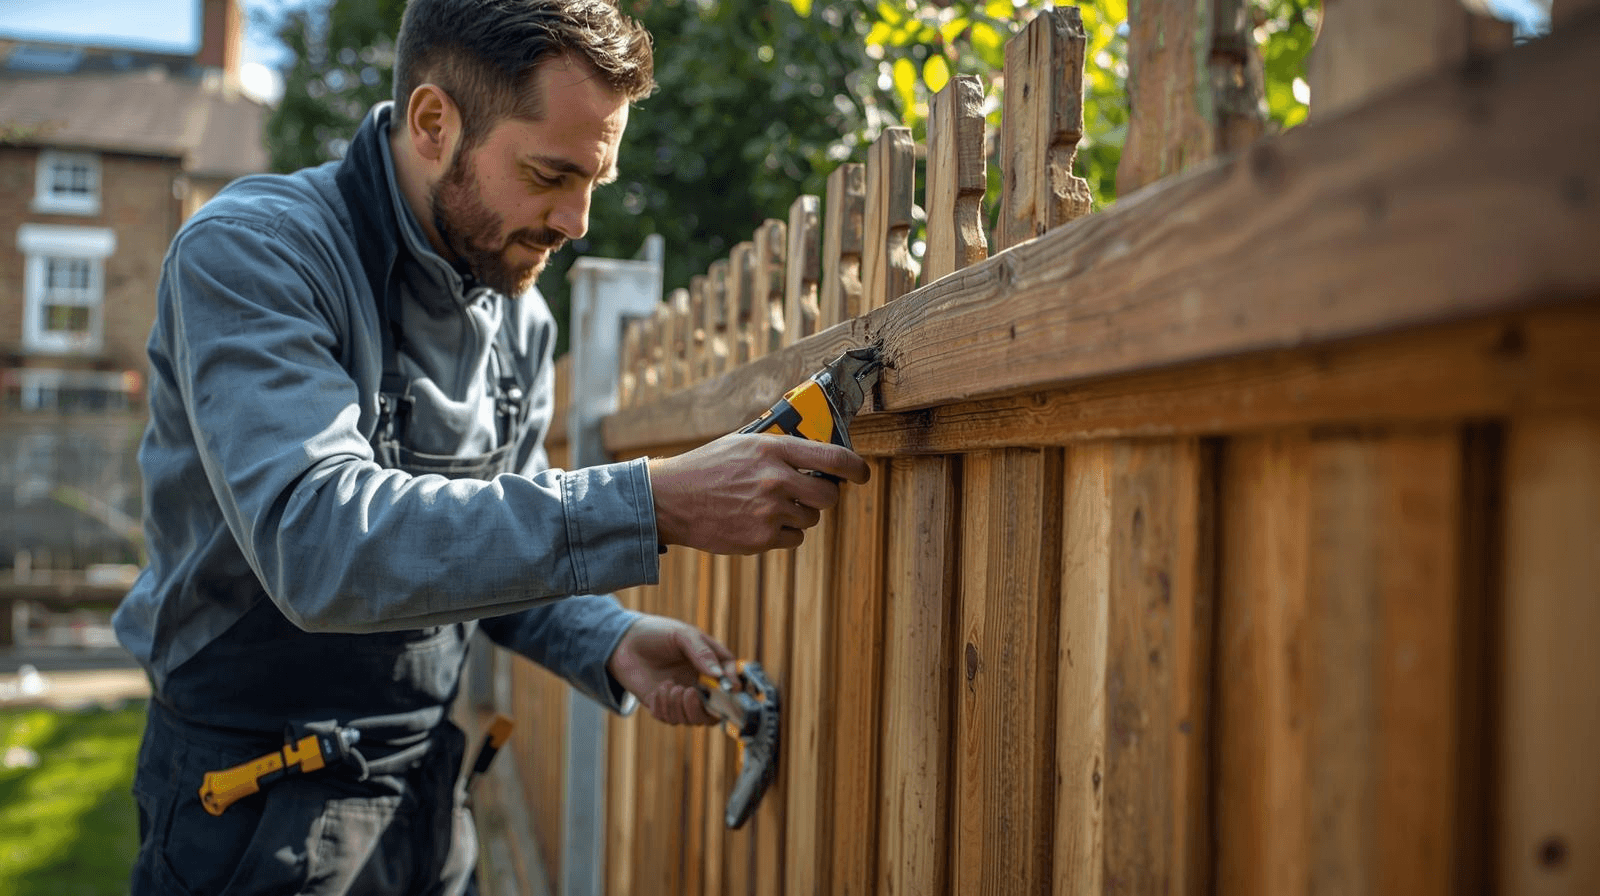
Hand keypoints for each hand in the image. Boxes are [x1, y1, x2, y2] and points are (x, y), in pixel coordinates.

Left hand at [607, 614, 735, 725]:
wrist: (623, 643)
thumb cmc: (657, 633)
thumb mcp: (682, 635)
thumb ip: (702, 653)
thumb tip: (719, 675)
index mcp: (710, 665)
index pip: (731, 683)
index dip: (734, 690)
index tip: (730, 689)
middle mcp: (699, 684)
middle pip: (714, 712)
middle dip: (702, 708)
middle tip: (689, 693)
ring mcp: (681, 697)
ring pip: (692, 719)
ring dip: (680, 706)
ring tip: (668, 686)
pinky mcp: (663, 706)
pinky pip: (670, 719)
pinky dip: (664, 707)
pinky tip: (657, 690)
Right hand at [648, 432, 870, 553]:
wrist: (670, 500)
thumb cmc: (707, 468)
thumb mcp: (742, 443)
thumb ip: (779, 448)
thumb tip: (814, 453)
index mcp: (774, 449)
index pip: (834, 458)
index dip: (856, 468)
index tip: (861, 474)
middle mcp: (776, 479)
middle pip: (829, 496)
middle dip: (823, 497)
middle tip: (808, 495)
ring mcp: (770, 511)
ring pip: (810, 520)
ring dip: (798, 516)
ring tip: (768, 507)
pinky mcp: (761, 538)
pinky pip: (793, 539)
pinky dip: (782, 534)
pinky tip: (758, 522)